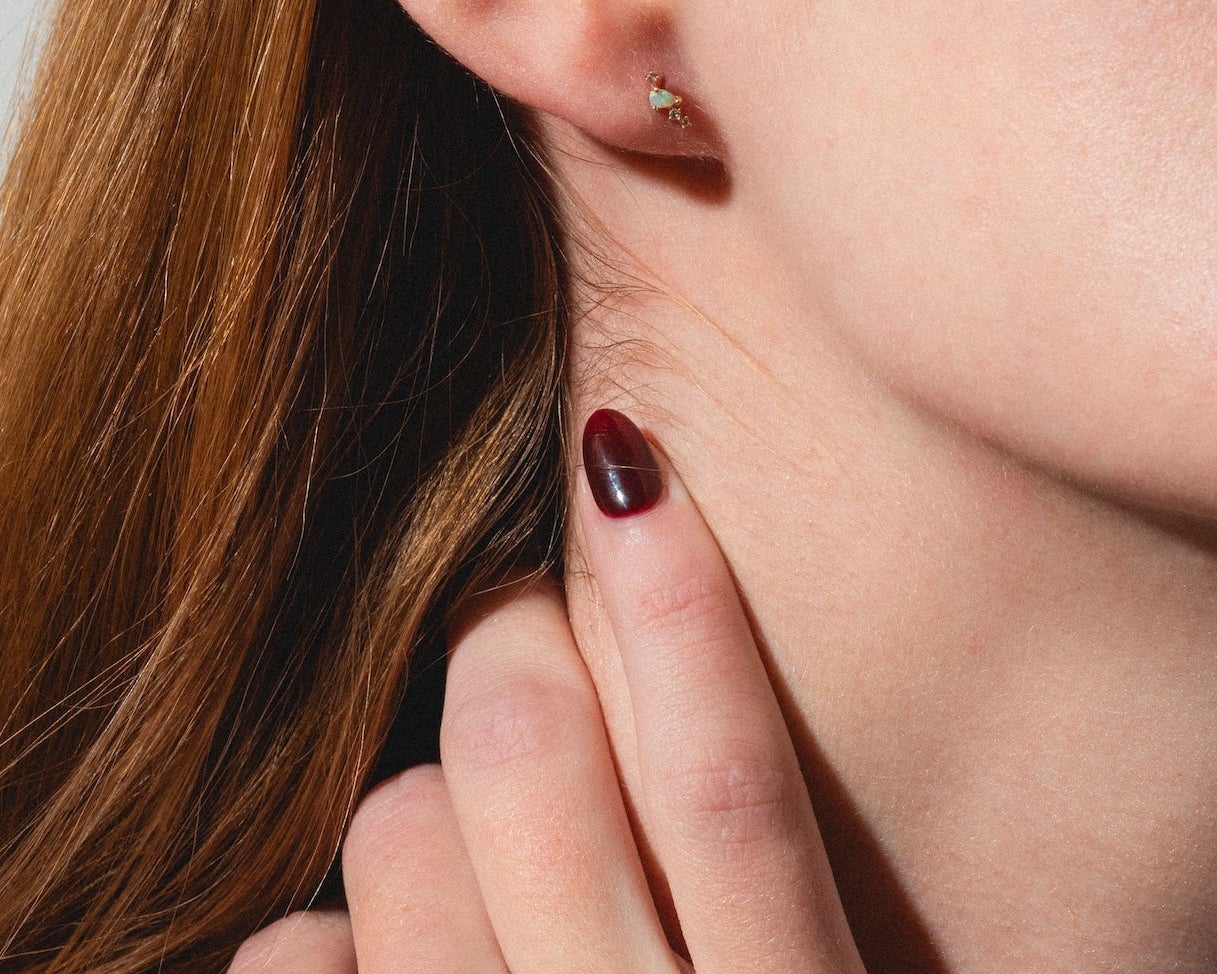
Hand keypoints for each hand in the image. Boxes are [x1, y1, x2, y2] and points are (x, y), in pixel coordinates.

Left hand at [231, 419, 866, 973]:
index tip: (629, 453)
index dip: (685, 609)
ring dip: (418, 812)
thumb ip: (770, 888)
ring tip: (462, 861)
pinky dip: (309, 942)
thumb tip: (633, 691)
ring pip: (398, 842)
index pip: (737, 798)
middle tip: (523, 650)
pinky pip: (286, 963)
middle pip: (536, 776)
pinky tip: (359, 970)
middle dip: (513, 665)